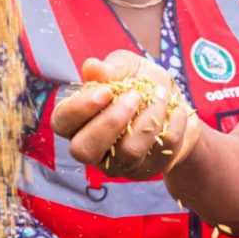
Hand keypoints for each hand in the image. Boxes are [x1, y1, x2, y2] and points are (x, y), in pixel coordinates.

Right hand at [53, 56, 202, 182]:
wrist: (174, 103)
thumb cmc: (140, 83)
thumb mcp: (126, 67)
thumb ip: (110, 68)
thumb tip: (91, 67)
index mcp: (77, 121)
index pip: (62, 123)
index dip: (79, 109)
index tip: (105, 90)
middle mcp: (93, 148)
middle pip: (84, 150)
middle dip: (110, 122)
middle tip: (134, 96)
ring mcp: (120, 165)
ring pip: (128, 153)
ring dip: (149, 121)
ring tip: (161, 96)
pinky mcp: (147, 171)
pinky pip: (160, 155)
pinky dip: (173, 127)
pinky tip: (176, 111)